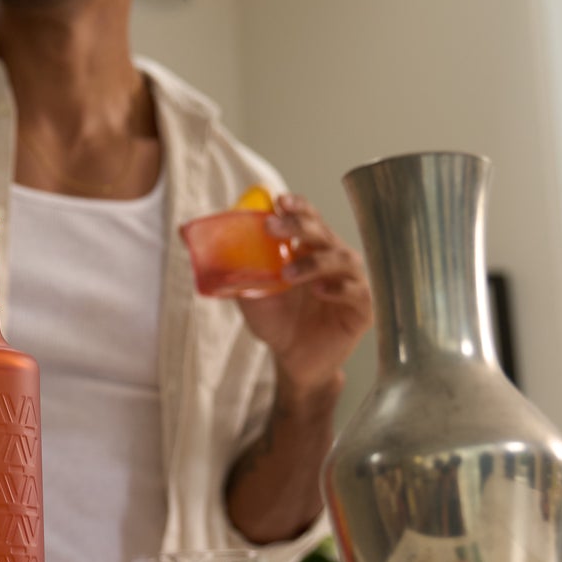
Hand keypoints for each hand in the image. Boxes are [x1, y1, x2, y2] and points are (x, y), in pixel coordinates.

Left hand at [236, 194, 372, 396]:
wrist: (293, 360)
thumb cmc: (277, 322)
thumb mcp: (251, 293)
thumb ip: (236, 269)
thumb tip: (200, 242)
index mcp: (309, 250)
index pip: (308, 218)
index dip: (297, 207)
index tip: (279, 201)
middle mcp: (333, 260)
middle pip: (323, 233)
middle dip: (299, 226)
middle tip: (273, 228)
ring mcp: (351, 282)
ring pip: (343, 259)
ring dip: (314, 262)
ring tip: (288, 274)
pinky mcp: (362, 308)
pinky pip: (358, 292)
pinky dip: (340, 288)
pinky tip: (321, 291)